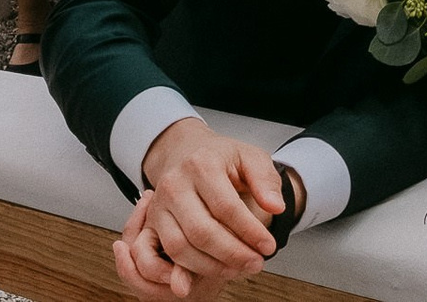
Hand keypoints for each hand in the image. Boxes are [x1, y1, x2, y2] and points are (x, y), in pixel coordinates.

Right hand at [126, 119, 283, 294]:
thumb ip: (266, 181)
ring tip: (237, 268)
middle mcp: (174, 184)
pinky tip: (208, 274)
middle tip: (255, 263)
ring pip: (180, 248)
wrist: (185, 152)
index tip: (268, 246)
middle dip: (232, 254)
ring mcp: (158, 205)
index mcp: (201, 164)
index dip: (250, 232)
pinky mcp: (151, 223)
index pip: (226, 207)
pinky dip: (185, 271)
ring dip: (212, 267)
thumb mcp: (250, 157)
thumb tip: (275, 207)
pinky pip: (164, 255)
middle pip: (202, 232)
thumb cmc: (220, 158)